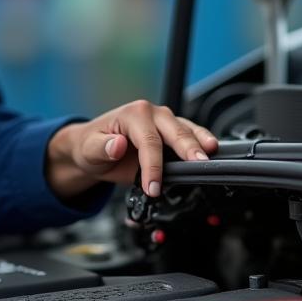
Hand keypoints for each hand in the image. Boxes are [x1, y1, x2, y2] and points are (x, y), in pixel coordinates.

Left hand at [45, 100, 217, 200]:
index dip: (153, 166)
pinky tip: (212, 153)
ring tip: (211, 156)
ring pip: (187, 130)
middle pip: (175, 131)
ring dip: (201, 143)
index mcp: (133, 114)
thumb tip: (117, 144)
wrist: (93, 148)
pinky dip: (202, 144)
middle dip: (188, 148)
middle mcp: (152, 113)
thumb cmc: (91, 146)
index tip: (153, 187)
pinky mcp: (172, 133)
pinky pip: (191, 135)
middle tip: (199, 165)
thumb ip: (102, 147)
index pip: (149, 142)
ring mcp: (164, 122)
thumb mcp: (89, 149)